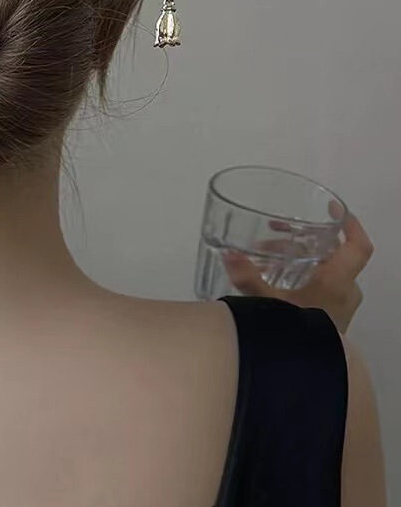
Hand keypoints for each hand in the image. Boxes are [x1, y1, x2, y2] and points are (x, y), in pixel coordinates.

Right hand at [222, 209, 373, 333]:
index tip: (332, 209)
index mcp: (338, 281)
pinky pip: (322, 287)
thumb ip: (248, 278)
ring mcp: (341, 307)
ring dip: (300, 259)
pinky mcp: (331, 319)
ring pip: (327, 271)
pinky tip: (274, 280)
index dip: (350, 223)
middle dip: (305, 241)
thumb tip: (228, 254)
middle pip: (335, 255)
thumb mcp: (267, 303)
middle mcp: (346, 291)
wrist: (305, 376)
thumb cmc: (294, 333)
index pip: (358, 246)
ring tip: (266, 258)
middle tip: (276, 233)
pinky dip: (303, 276)